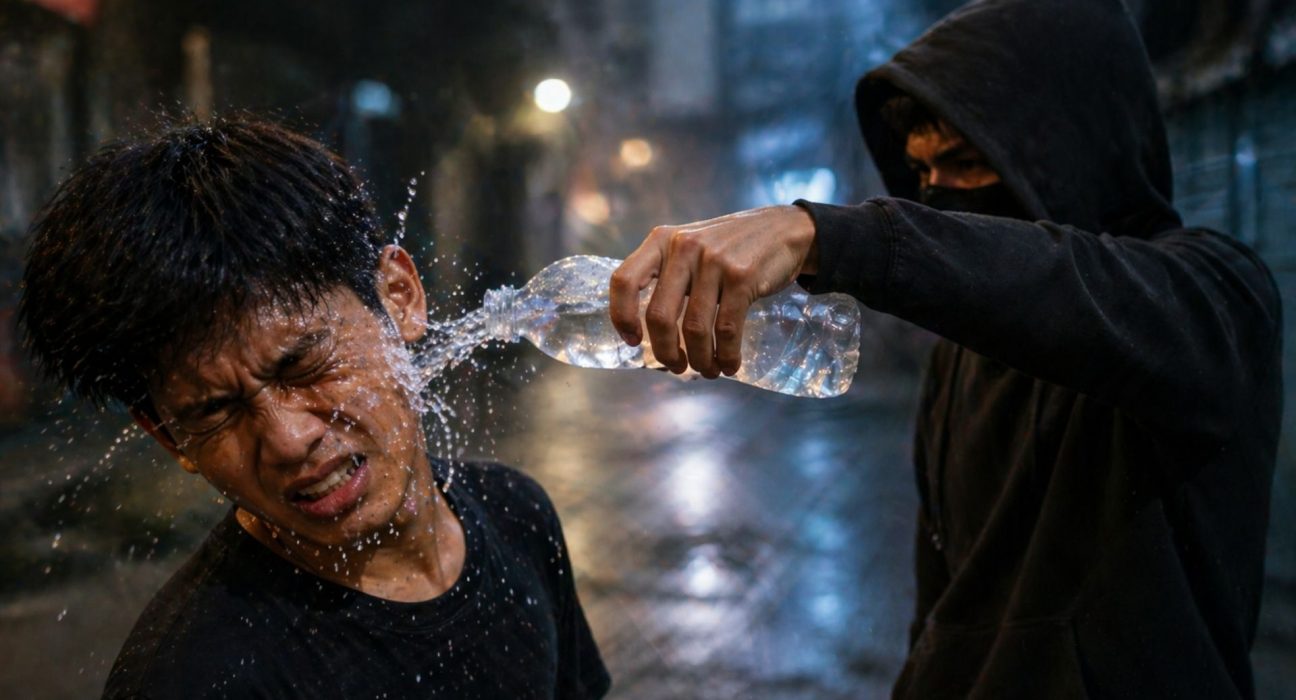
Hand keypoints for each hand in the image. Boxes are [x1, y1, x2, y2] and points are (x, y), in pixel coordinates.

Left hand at [609, 205, 817, 378]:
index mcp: (662, 241)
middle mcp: (683, 248)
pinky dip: (726, 355)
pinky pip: (726, 329)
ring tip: (708, 370)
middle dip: (665, 352)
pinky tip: (729, 364)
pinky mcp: (742, 276)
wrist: (782, 229)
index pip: (624, 281)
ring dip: (700, 359)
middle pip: (659, 316)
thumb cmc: (730, 248)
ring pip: (695, 328)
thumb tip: (648, 332)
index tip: (633, 341)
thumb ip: (667, 276)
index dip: (622, 316)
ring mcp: (713, 261)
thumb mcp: (690, 248)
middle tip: (676, 367)